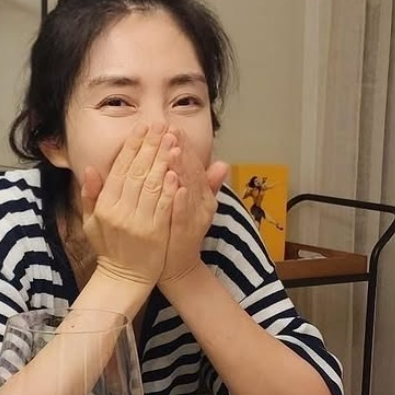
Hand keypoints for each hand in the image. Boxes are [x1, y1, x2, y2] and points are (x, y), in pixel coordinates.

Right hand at [81, 123, 178, 286]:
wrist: (123, 279)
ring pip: (152, 185)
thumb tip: (90, 168)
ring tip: (172, 139)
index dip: (132, 146)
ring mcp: (137, 222)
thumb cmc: (108, 248)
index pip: (120, 169)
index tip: (142, 128)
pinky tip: (175, 170)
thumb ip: (90, 195)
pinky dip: (169, 188)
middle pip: (137, 172)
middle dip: (150, 146)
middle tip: (161, 125)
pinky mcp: (155, 233)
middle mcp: (119, 211)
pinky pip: (163, 206)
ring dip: (163, 160)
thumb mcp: (90, 222)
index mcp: (104, 205)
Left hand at [159, 132, 228, 284]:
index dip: (184, 145)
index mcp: (201, 194)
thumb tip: (223, 163)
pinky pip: (183, 214)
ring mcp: (196, 217)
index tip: (172, 127)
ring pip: (188, 189)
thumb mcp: (190, 204)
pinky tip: (174, 186)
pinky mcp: (186, 233)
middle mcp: (202, 203)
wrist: (178, 267)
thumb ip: (203, 184)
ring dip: (182, 169)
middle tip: (170, 130)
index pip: (193, 164)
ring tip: (173, 149)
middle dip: (181, 150)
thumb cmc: (177, 231)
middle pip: (192, 172)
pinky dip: (180, 200)